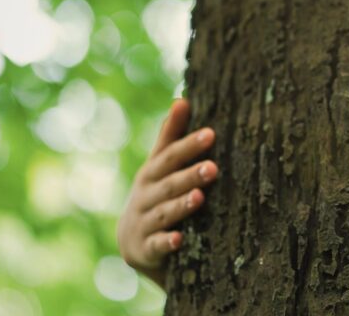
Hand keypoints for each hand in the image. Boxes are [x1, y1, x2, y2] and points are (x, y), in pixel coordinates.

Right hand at [117, 98, 217, 286]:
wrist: (134, 243)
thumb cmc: (155, 195)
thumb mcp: (160, 167)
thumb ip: (171, 136)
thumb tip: (182, 100)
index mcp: (152, 173)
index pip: (170, 156)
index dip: (189, 145)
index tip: (211, 133)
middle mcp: (145, 196)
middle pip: (169, 183)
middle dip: (190, 175)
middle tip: (213, 168)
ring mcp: (143, 222)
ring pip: (163, 213)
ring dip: (180, 206)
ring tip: (199, 197)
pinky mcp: (144, 249)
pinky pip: (156, 246)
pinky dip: (166, 242)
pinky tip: (180, 239)